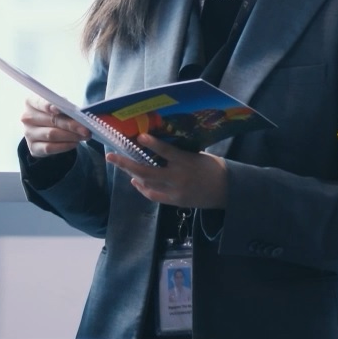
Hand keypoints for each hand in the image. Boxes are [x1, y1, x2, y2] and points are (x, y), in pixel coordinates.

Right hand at [21, 97, 89, 157]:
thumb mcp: (59, 106)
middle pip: (51, 120)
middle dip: (71, 125)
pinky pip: (50, 148)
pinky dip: (64, 146)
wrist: (46, 131)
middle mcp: (27, 118)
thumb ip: (65, 107)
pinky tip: (74, 143)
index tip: (59, 109)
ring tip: (84, 136)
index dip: (48, 106)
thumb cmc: (55, 115)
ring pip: (51, 135)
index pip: (39, 103)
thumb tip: (77, 112)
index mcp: (31, 102)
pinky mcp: (33, 148)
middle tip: (86, 129)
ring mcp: (28, 134)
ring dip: (70, 136)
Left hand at [106, 134, 228, 208]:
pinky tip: (135, 181)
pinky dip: (142, 188)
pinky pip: (154, 195)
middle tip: (111, 156)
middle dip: (126, 164)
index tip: (139, 137)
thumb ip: (178, 153)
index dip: (152, 144)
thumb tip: (157, 146)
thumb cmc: (212, 168)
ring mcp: (175, 191)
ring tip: (121, 165)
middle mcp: (178, 177)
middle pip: (147, 171)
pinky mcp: (175, 201)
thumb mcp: (197, 155)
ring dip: (132, 174)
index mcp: (186, 162)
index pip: (166, 151)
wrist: (226, 190)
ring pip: (147, 183)